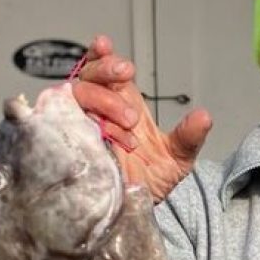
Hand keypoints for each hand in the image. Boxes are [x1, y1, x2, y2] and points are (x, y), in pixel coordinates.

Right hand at [70, 35, 212, 202]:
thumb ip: (188, 138)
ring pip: (74, 95)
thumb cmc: (148, 182)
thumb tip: (205, 117)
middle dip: (105, 69)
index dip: (102, 55)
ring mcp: (78, 126)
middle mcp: (97, 111)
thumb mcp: (176, 160)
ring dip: (101, 99)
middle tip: (126, 74)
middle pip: (89, 75)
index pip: (106, 71)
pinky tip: (89, 126)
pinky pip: (54, 123)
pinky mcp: (63, 146)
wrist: (131, 215)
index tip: (104, 43)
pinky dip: (69, 119)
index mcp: (122, 105)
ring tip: (128, 122)